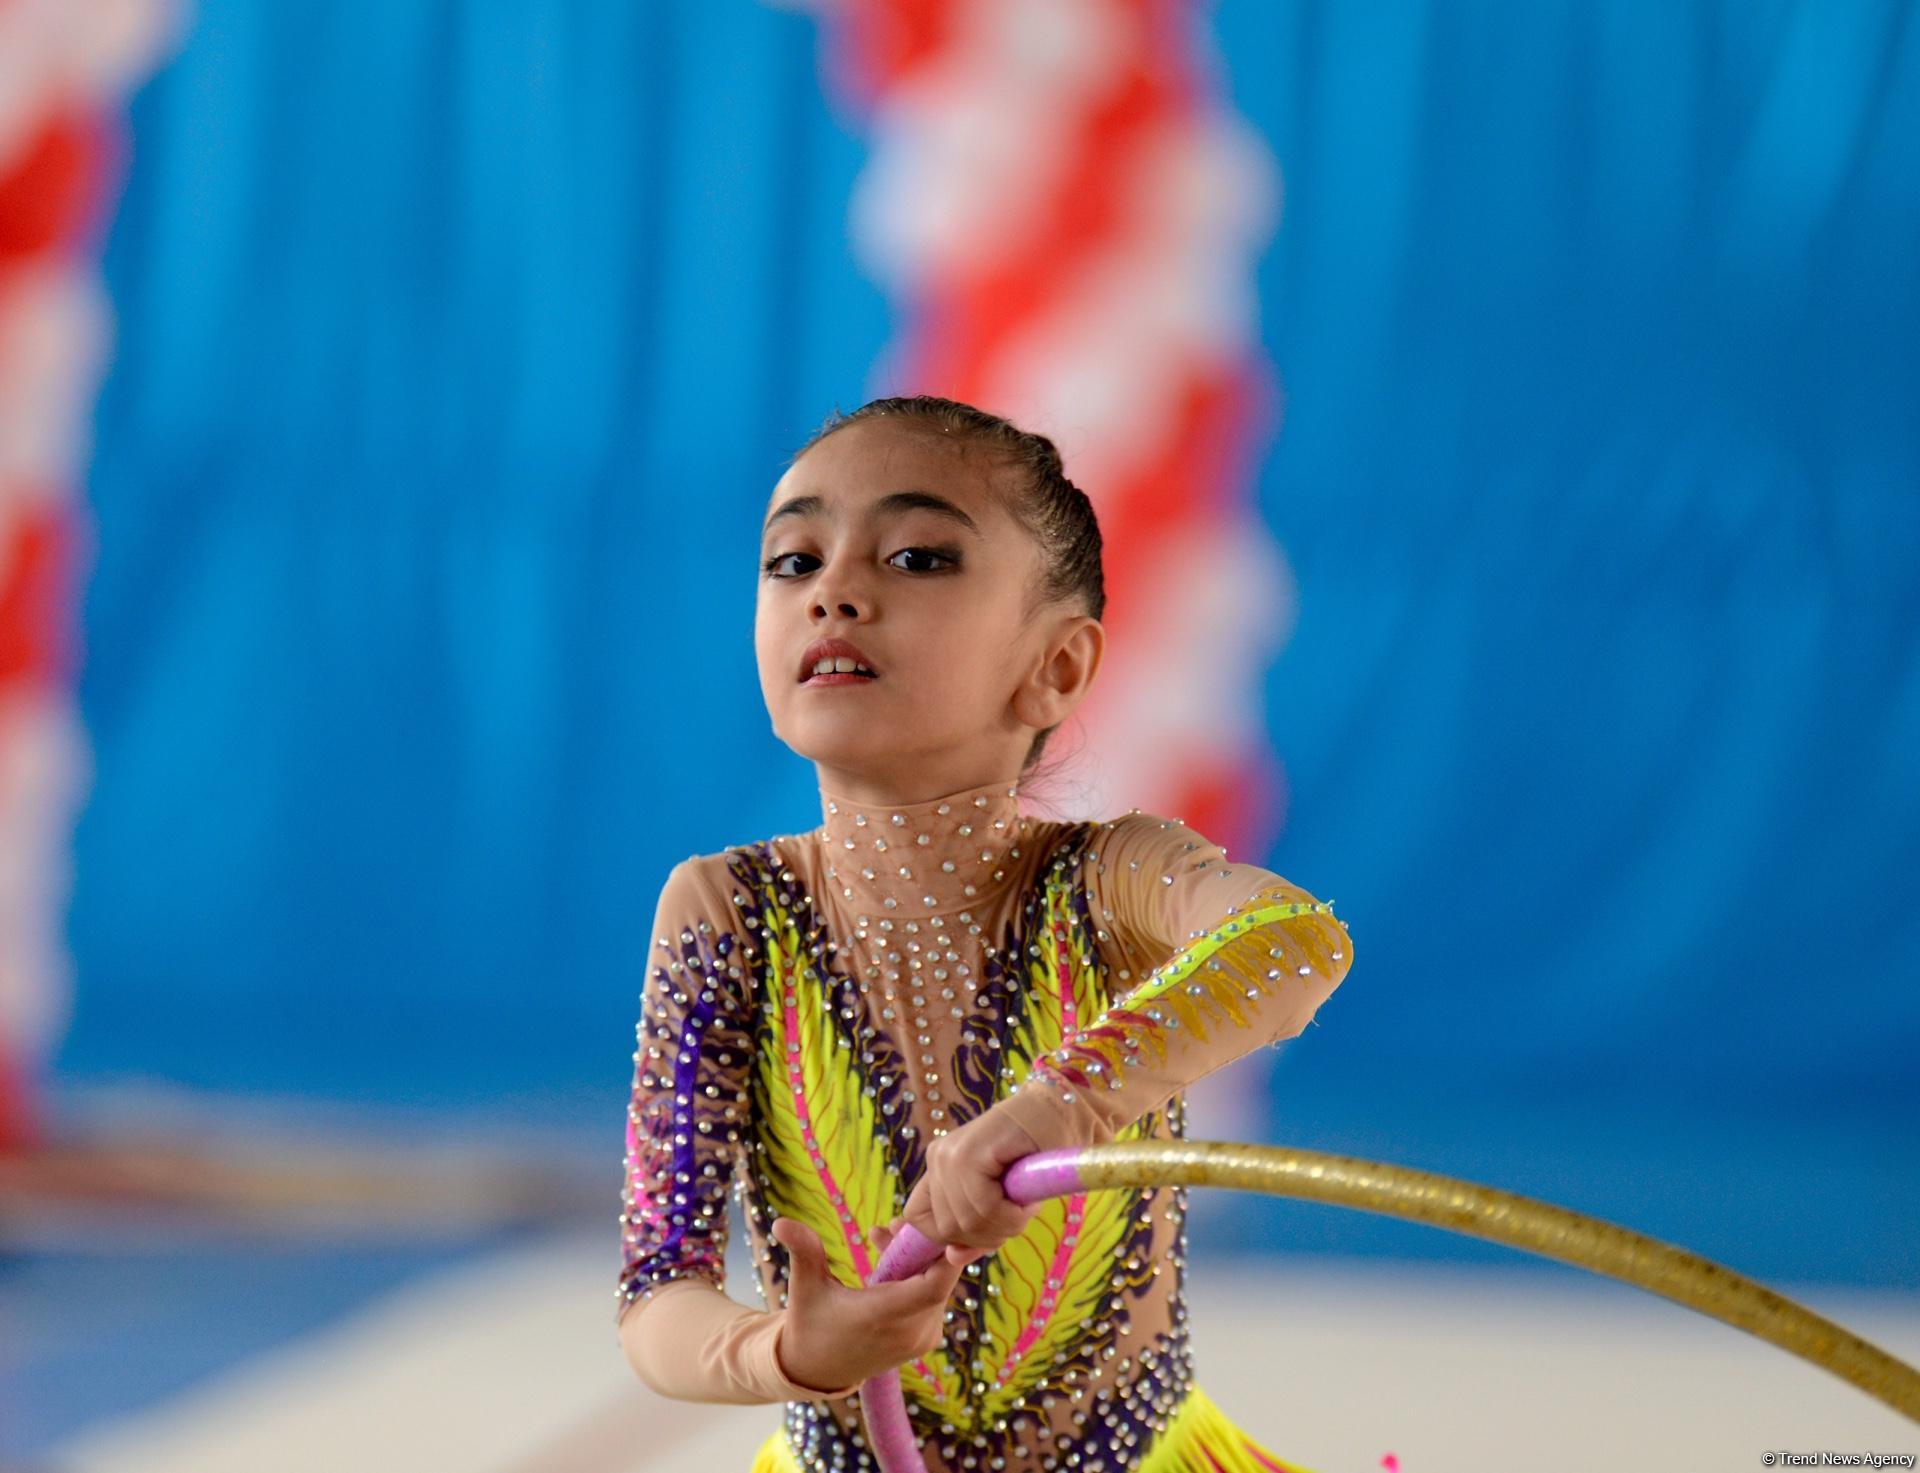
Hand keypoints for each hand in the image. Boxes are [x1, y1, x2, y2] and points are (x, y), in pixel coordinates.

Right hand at [770, 1216, 984, 1392]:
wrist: (817, 1370)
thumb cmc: (810, 1323)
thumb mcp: (805, 1286)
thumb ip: (803, 1251)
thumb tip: (781, 1222)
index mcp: (883, 1316)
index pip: (935, 1284)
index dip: (943, 1253)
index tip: (926, 1223)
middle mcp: (909, 1332)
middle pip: (937, 1277)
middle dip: (918, 1246)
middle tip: (889, 1226)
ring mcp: (921, 1339)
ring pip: (936, 1286)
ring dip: (916, 1260)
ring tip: (880, 1239)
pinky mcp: (925, 1340)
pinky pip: (933, 1299)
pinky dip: (918, 1278)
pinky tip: (888, 1264)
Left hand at [890, 1103, 1045, 1261]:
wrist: (1060, 1111)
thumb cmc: (1034, 1157)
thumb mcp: (1000, 1202)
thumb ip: (975, 1230)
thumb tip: (953, 1259)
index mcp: (938, 1167)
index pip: (919, 1219)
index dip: (949, 1237)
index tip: (985, 1233)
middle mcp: (938, 1158)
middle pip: (946, 1229)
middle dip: (986, 1235)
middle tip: (1016, 1217)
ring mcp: (951, 1154)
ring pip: (966, 1222)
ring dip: (1004, 1226)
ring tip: (1025, 1206)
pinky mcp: (971, 1153)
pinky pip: (984, 1207)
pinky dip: (1011, 1216)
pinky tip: (1028, 1202)